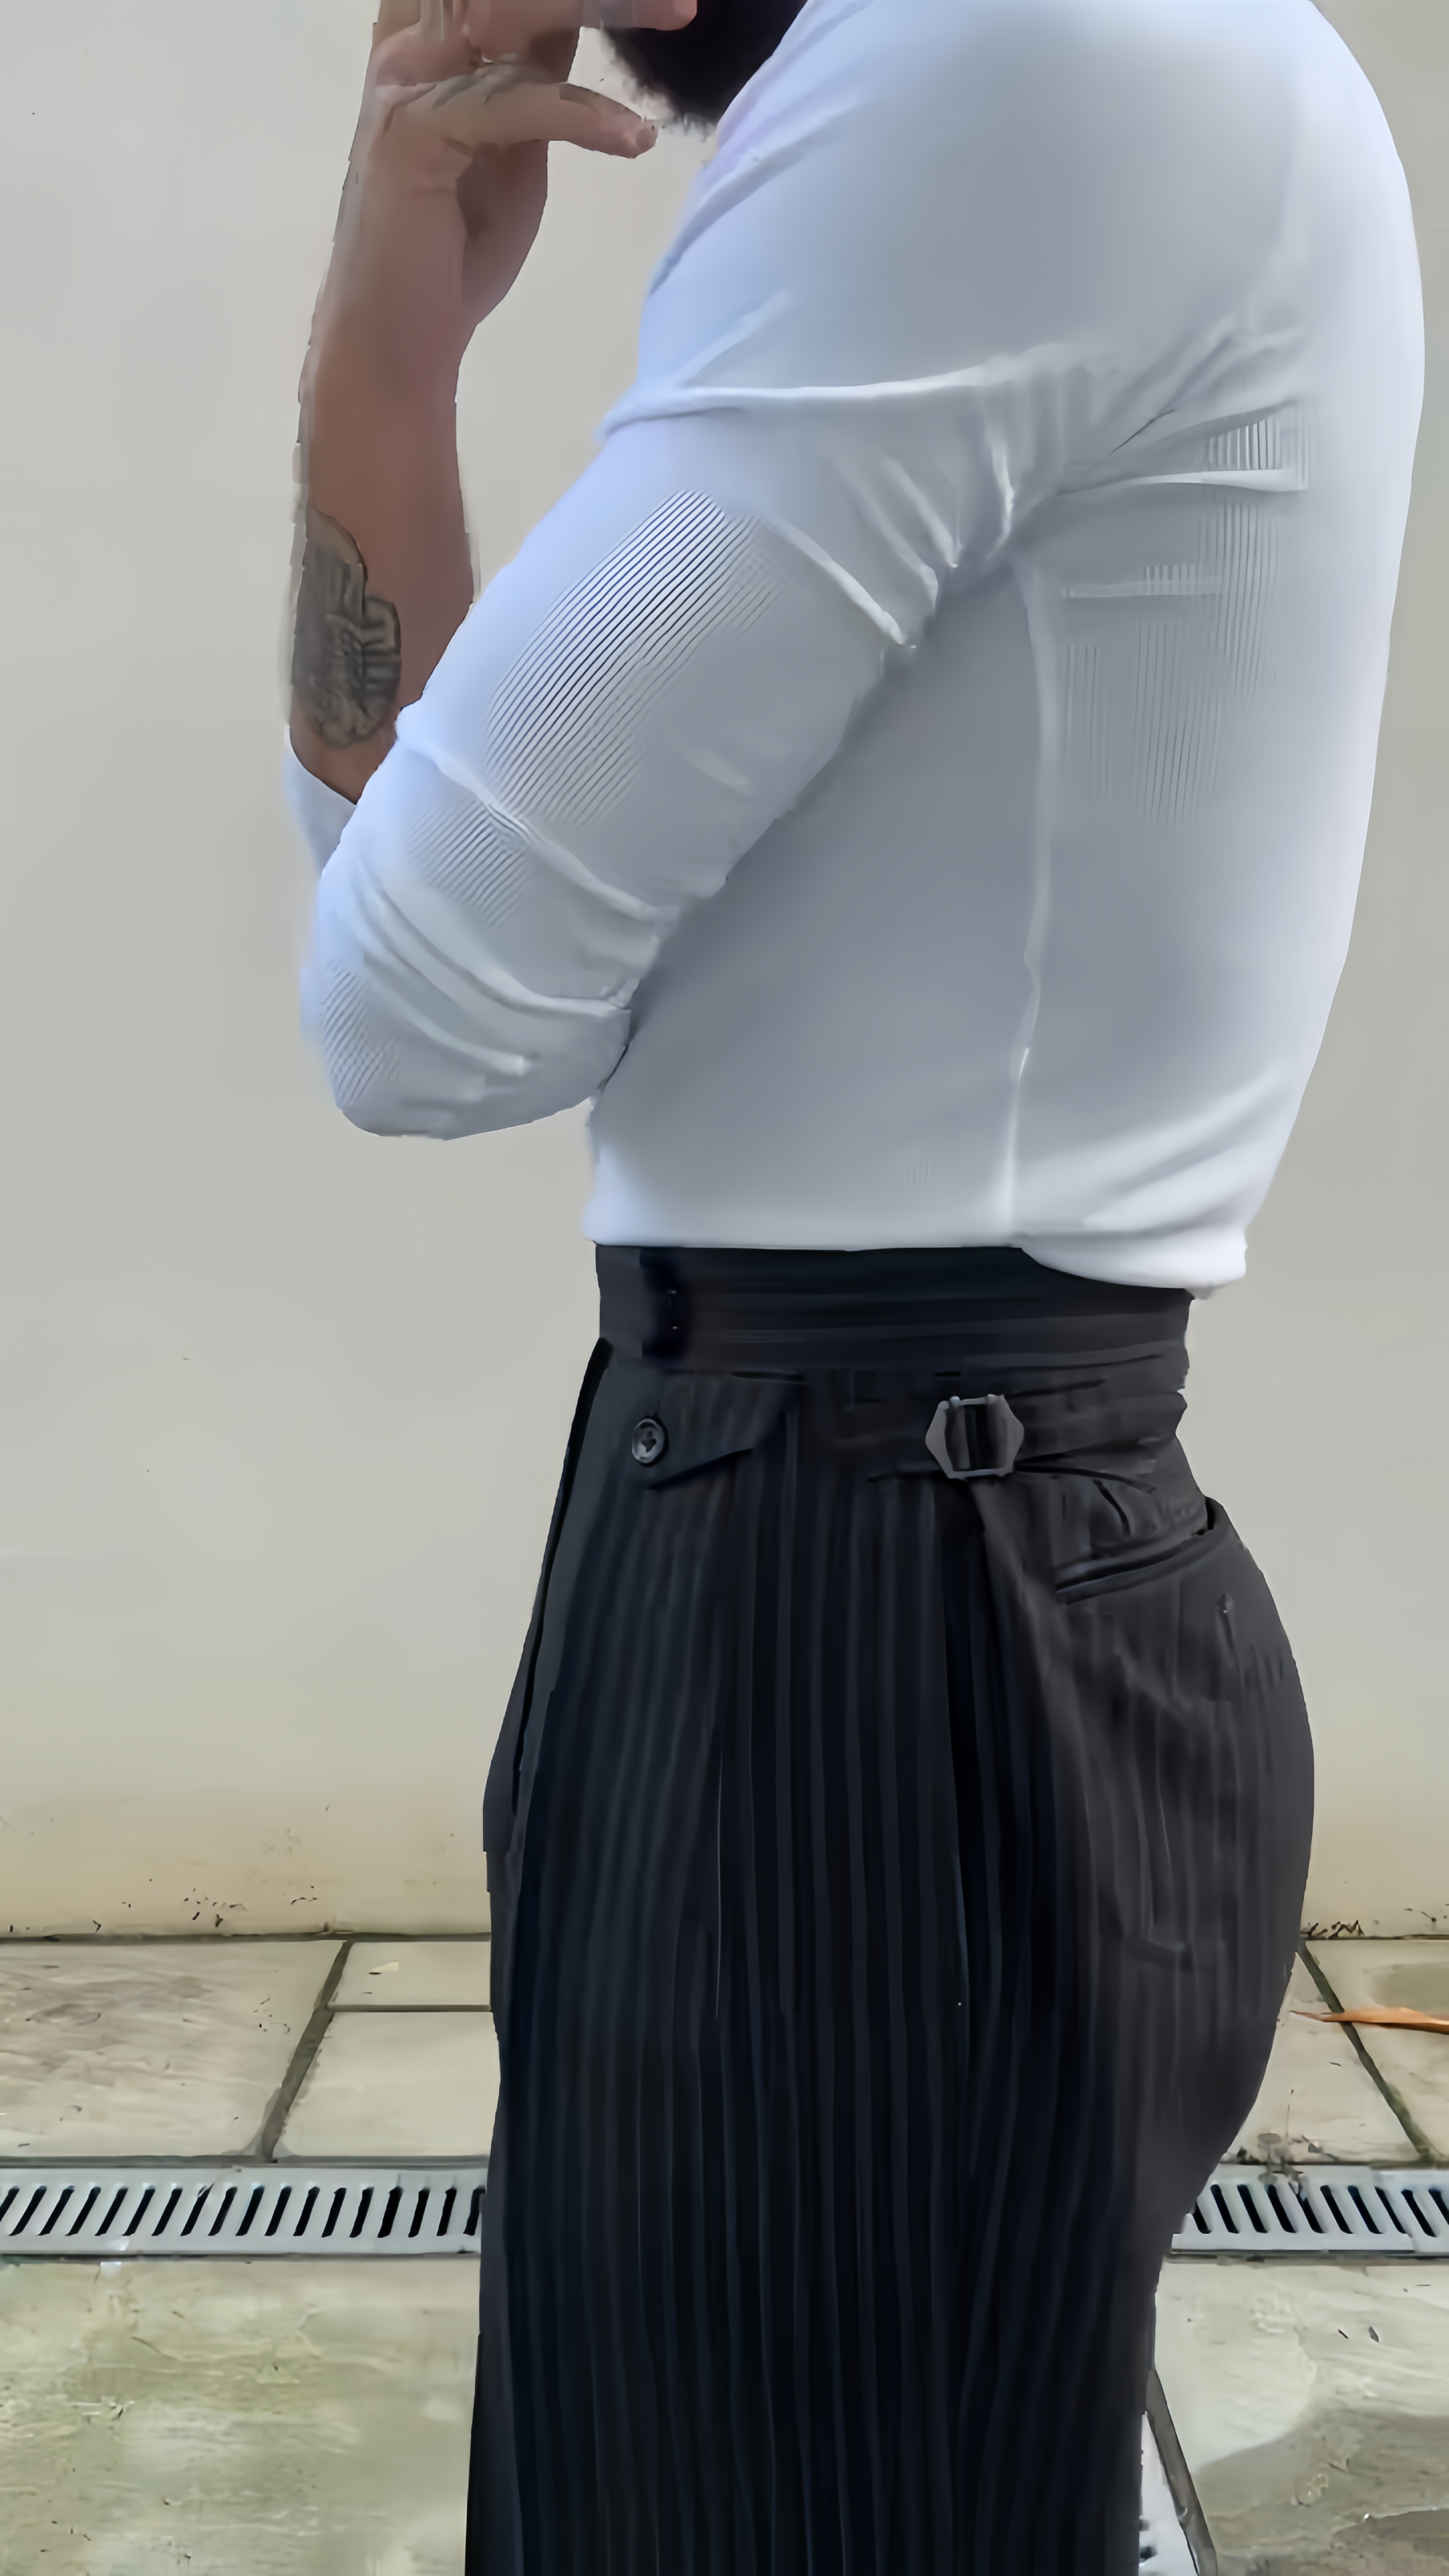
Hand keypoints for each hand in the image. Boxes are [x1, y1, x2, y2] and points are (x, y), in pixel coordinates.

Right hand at [308, 0, 697, 396]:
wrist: (397, 340)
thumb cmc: (453, 250)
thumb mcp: (512, 141)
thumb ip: (535, 75)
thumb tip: (580, 17)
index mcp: (425, 36)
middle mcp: (408, 43)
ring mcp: (405, 83)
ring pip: (507, 8)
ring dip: (602, 2)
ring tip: (677, 12)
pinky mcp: (413, 135)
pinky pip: (511, 101)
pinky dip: (581, 113)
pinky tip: (633, 136)